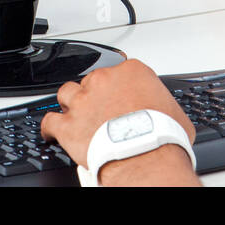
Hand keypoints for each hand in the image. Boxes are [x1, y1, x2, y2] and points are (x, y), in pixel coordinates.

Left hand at [40, 59, 198, 185]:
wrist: (145, 154)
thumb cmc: (162, 135)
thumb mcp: (174, 112)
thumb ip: (163, 105)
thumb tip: (168, 115)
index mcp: (131, 72)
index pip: (119, 70)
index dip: (118, 85)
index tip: (119, 94)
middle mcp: (104, 81)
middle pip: (92, 80)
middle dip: (94, 94)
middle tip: (100, 110)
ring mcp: (83, 101)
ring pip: (66, 93)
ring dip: (69, 103)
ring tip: (73, 113)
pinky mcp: (68, 124)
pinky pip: (49, 121)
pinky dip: (50, 128)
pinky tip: (52, 133)